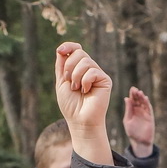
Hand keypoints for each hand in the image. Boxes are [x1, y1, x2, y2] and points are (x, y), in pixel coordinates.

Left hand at [55, 42, 112, 164]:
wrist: (80, 120)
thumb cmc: (71, 105)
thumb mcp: (62, 83)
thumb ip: (61, 66)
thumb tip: (61, 49)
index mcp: (79, 69)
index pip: (76, 49)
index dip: (69, 46)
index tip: (60, 50)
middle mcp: (89, 69)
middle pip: (79, 52)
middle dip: (69, 66)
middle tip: (69, 82)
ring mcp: (98, 74)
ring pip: (85, 60)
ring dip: (76, 76)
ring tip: (77, 89)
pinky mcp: (105, 80)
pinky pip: (93, 71)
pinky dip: (85, 81)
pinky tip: (86, 91)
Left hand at [123, 87, 155, 156]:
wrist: (140, 142)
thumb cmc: (132, 132)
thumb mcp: (127, 120)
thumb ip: (128, 110)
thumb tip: (126, 98)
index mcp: (132, 111)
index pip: (132, 101)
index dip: (132, 95)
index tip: (132, 89)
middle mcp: (139, 111)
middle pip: (138, 100)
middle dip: (137, 94)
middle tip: (135, 89)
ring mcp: (145, 113)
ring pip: (144, 103)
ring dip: (142, 98)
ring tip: (139, 92)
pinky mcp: (150, 117)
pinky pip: (149, 109)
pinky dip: (147, 103)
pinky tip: (145, 99)